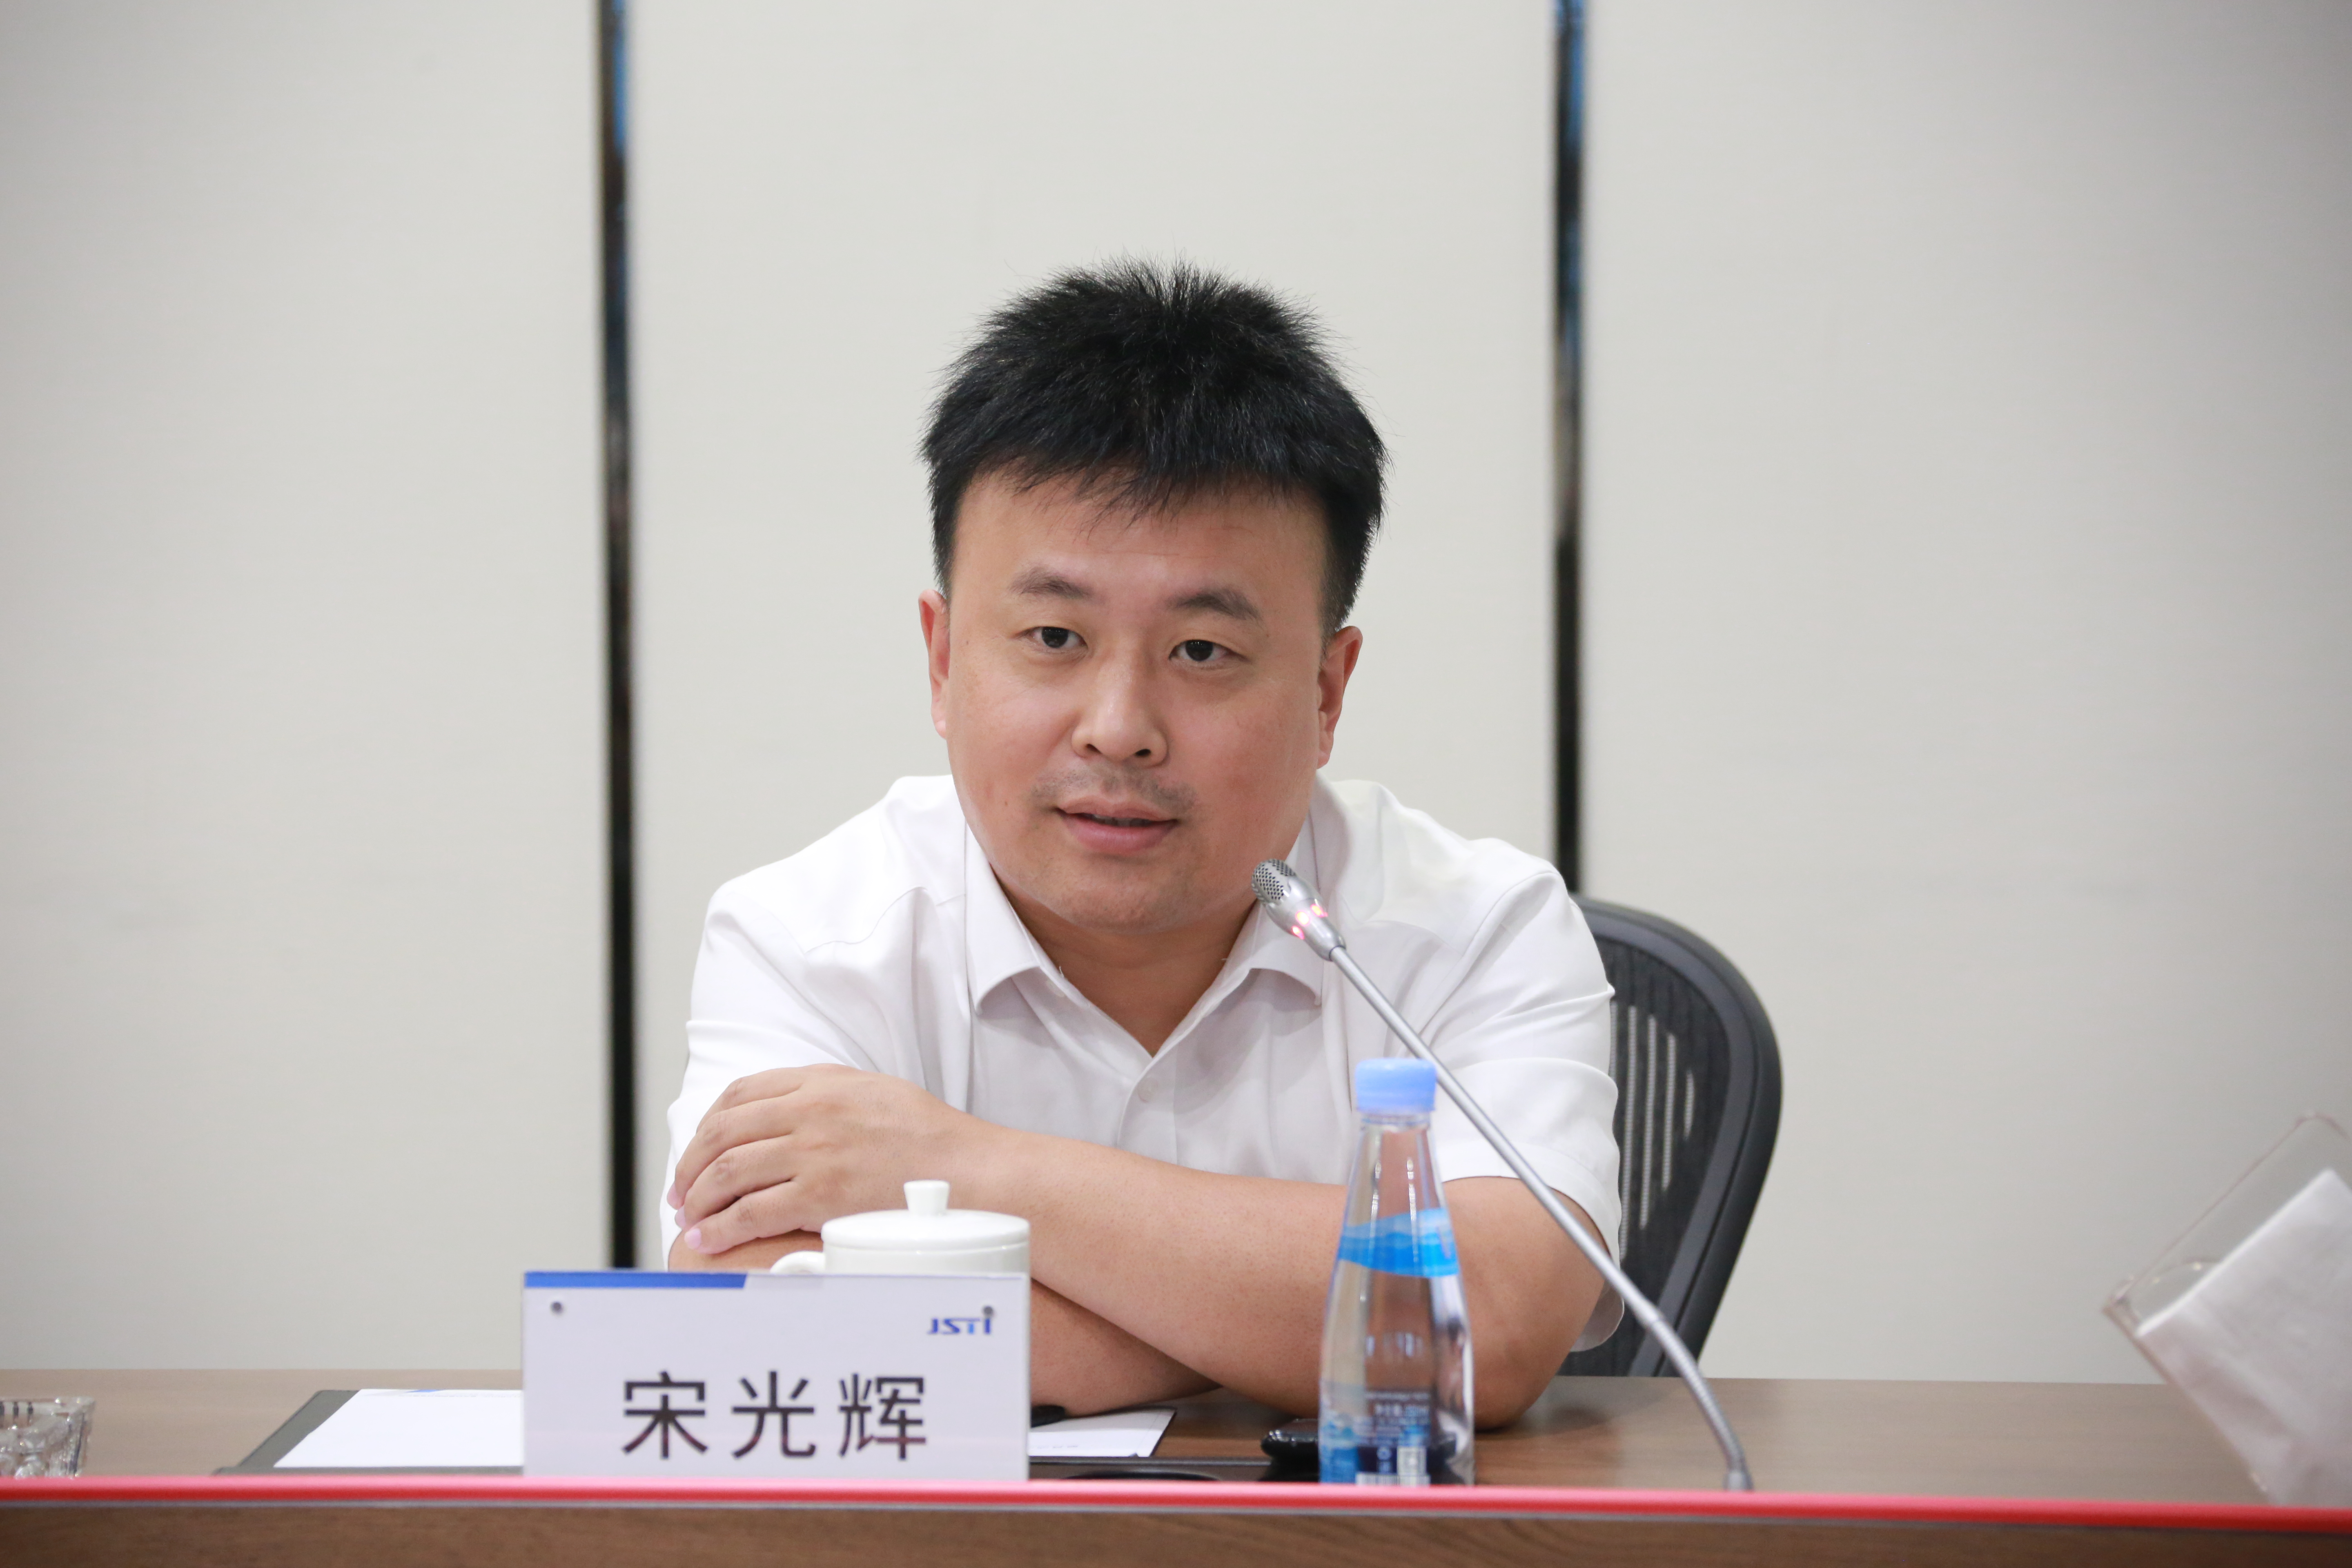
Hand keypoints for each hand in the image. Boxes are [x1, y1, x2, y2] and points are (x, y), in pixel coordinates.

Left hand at [668, 1065, 1001, 1253]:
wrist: (968, 1172)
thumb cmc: (928, 1139)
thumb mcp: (872, 1091)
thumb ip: (824, 1092)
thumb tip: (780, 1106)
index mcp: (821, 1082)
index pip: (739, 1095)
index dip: (708, 1125)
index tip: (698, 1152)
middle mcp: (810, 1112)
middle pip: (724, 1134)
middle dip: (691, 1166)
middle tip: (681, 1192)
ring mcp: (814, 1153)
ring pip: (729, 1174)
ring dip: (699, 1200)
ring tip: (690, 1220)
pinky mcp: (820, 1196)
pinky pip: (750, 1213)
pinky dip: (720, 1228)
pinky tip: (708, 1240)